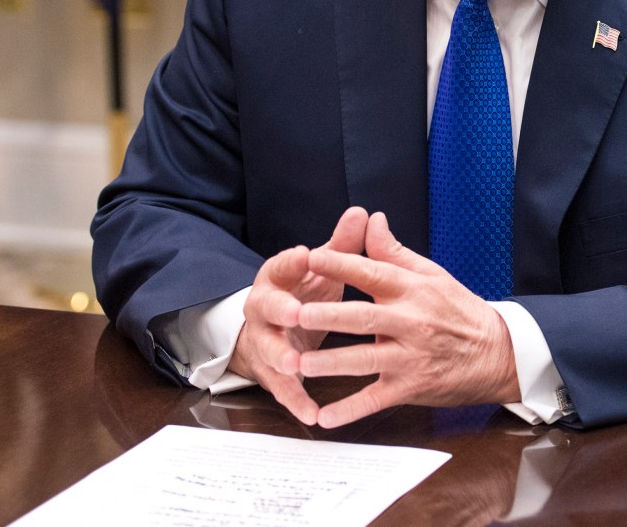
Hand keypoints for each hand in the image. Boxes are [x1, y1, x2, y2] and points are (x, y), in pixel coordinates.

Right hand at [229, 206, 368, 423]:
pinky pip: (282, 388)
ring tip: (296, 364)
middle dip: (280, 309)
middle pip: (266, 307)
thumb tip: (363, 212)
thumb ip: (341, 245)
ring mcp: (264, 341)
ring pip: (268, 349)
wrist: (275, 329)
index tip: (305, 255)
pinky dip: (296, 400)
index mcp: (277, 277)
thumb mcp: (321, 269)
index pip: (282, 264)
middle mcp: (264, 308)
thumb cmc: (304, 291)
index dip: (292, 261)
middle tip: (296, 312)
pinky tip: (312, 413)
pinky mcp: (271, 373)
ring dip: (281, 356)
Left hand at [295, 211, 520, 427]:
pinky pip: (376, 400)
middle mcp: (411, 323)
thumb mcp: (432, 275)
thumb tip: (371, 219)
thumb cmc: (459, 310)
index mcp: (413, 290)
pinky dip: (350, 410)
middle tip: (298, 314)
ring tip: (301, 364)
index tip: (312, 257)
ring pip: (366, 360)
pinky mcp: (410, 388)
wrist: (498, 353)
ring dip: (333, 363)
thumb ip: (394, 252)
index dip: (342, 265)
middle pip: (365, 318)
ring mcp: (410, 358)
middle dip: (330, 316)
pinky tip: (324, 417)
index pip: (373, 273)